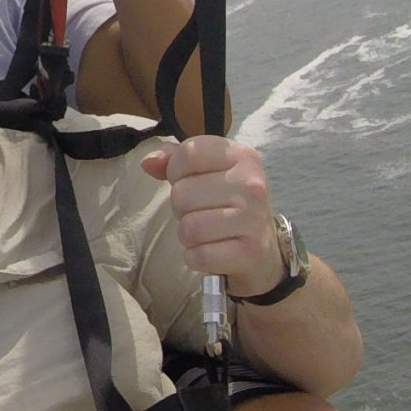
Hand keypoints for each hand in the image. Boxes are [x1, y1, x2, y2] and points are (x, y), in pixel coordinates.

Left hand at [142, 136, 280, 288]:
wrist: (263, 249)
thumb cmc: (228, 204)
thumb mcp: (209, 172)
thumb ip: (176, 161)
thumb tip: (148, 162)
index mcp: (242, 156)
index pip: (188, 153)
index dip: (176, 170)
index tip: (190, 181)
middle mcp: (251, 184)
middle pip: (181, 194)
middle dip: (181, 208)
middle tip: (200, 212)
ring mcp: (253, 219)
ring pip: (189, 227)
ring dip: (187, 235)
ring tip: (205, 232)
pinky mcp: (250, 252)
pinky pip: (199, 255)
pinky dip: (196, 257)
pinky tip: (210, 251)